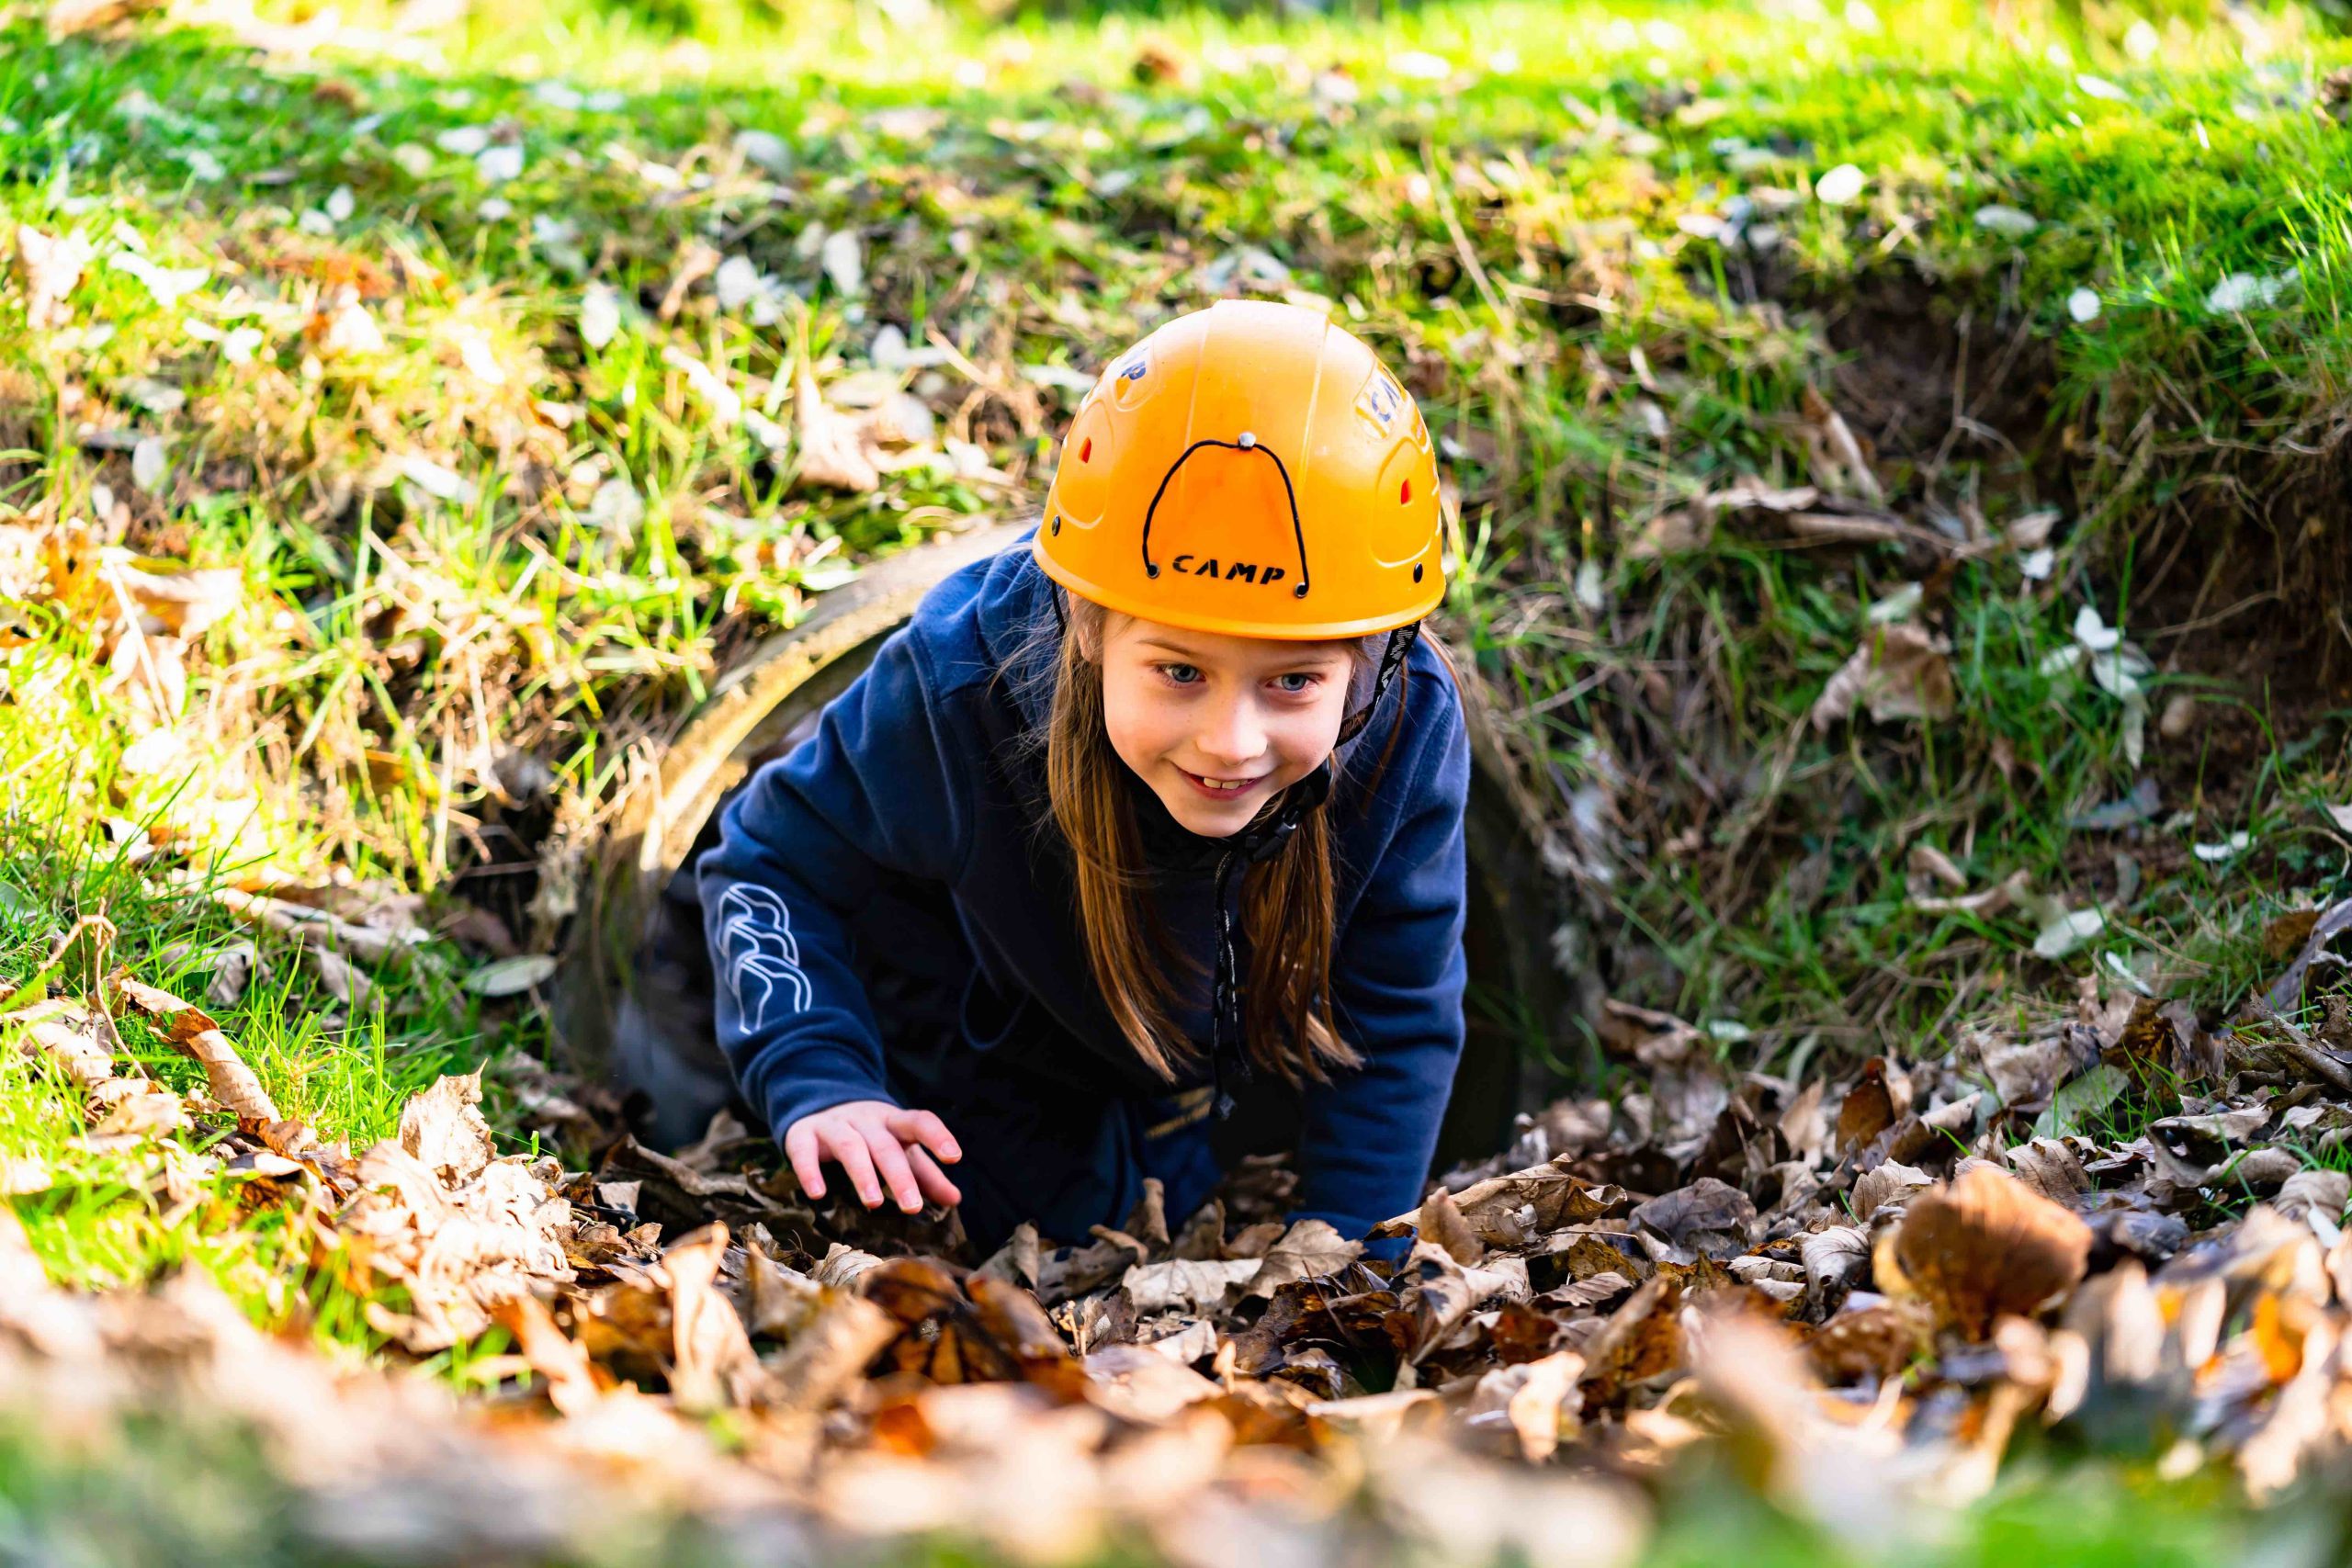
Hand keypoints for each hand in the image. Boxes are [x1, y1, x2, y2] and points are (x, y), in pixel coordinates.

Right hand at [783, 1100, 961, 1212]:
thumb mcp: (898, 1148)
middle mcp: (865, 1119)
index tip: (954, 1156)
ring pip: (850, 1146)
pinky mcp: (802, 1134)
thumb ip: (926, 1173)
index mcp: (893, 1121)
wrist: (818, 1104)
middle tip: (912, 1206)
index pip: (919, 1121)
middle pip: (885, 1145)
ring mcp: (833, 1124)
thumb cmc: (869, 1135)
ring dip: (862, 1174)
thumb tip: (955, 1199)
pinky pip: (804, 1151)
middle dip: (899, 1176)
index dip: (937, 1136)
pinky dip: (810, 1171)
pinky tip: (817, 1194)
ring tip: (873, 1203)